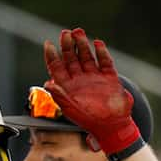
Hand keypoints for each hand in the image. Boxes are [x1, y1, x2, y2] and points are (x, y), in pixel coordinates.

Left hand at [43, 28, 139, 153]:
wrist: (113, 127)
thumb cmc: (89, 121)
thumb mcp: (71, 110)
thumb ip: (60, 96)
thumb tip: (47, 83)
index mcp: (68, 87)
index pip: (57, 67)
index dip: (51, 56)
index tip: (48, 44)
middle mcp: (80, 80)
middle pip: (71, 58)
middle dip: (67, 46)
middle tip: (65, 34)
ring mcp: (94, 77)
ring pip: (86, 57)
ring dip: (82, 44)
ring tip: (78, 32)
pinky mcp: (109, 78)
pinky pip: (104, 62)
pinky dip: (101, 52)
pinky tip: (97, 44)